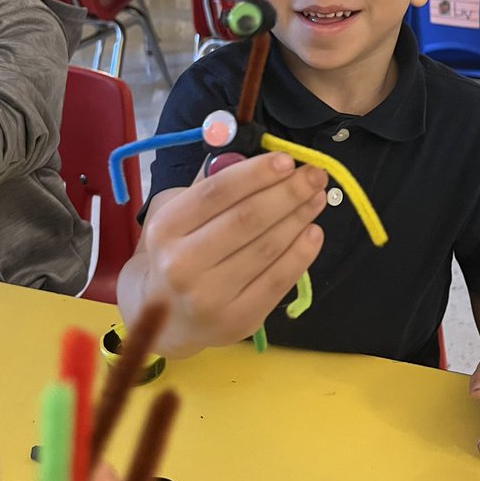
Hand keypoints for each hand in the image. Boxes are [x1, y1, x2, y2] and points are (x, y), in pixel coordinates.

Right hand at [120, 152, 326, 356]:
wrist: (161, 317)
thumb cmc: (174, 253)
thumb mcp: (176, 214)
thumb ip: (212, 185)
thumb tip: (260, 161)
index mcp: (166, 229)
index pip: (218, 192)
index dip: (257, 174)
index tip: (287, 160)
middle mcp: (183, 264)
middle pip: (248, 219)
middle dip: (289, 192)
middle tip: (315, 175)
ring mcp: (210, 297)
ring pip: (267, 248)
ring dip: (300, 217)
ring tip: (318, 197)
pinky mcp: (238, 320)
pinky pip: (278, 280)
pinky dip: (302, 253)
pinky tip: (313, 232)